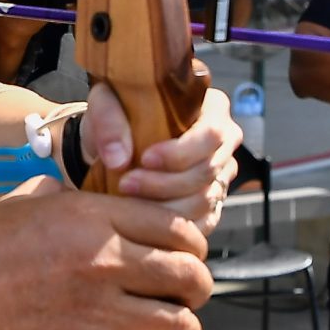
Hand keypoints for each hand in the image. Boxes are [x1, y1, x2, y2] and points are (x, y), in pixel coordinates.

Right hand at [0, 181, 224, 329]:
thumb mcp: (23, 203)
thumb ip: (64, 197)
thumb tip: (78, 194)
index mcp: (95, 217)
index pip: (177, 228)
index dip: (191, 245)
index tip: (184, 256)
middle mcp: (107, 262)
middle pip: (189, 275)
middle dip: (196, 286)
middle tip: (184, 294)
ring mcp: (99, 313)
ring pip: (180, 325)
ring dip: (185, 329)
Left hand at [83, 83, 239, 235]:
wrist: (118, 143)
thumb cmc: (119, 115)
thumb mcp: (106, 103)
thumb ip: (109, 122)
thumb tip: (118, 159)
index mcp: (212, 109)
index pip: (210, 134)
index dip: (179, 152)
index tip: (144, 159)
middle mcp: (223, 143)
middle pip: (207, 171)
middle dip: (164, 183)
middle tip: (126, 183)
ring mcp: (220, 176)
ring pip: (203, 201)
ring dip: (164, 207)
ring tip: (128, 200)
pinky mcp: (211, 205)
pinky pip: (200, 224)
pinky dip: (171, 226)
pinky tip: (143, 219)